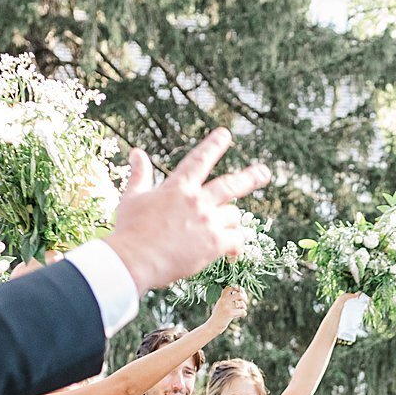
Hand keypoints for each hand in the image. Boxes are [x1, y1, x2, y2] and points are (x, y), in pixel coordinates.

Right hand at [104, 133, 271, 293]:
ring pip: (233, 216)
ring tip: (222, 232)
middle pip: (231, 184)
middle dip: (250, 177)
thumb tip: (137, 153)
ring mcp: (208, 221)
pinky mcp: (214, 244)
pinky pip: (237, 240)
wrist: (135, 260)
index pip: (199, 160)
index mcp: (178, 187)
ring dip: (230, 222)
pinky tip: (232, 253)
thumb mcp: (132, 197)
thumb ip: (139, 174)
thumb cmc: (130, 230)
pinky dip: (236, 246)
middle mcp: (197, 200)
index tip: (225, 134)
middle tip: (264, 173)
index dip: (213, 145)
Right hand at [208, 284, 248, 330]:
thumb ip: (227, 297)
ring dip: (244, 306)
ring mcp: (227, 307)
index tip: (240, 292)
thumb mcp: (220, 303)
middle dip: (245, 297)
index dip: (238, 288)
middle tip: (244, 301)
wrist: (213, 325)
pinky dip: (244, 313)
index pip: (231, 287)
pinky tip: (241, 315)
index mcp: (222, 297)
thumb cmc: (219, 314)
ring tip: (242, 309)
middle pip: (239, 294)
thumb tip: (240, 291)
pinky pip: (242, 312)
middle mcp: (224, 300)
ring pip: (242, 303)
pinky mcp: (230, 314)